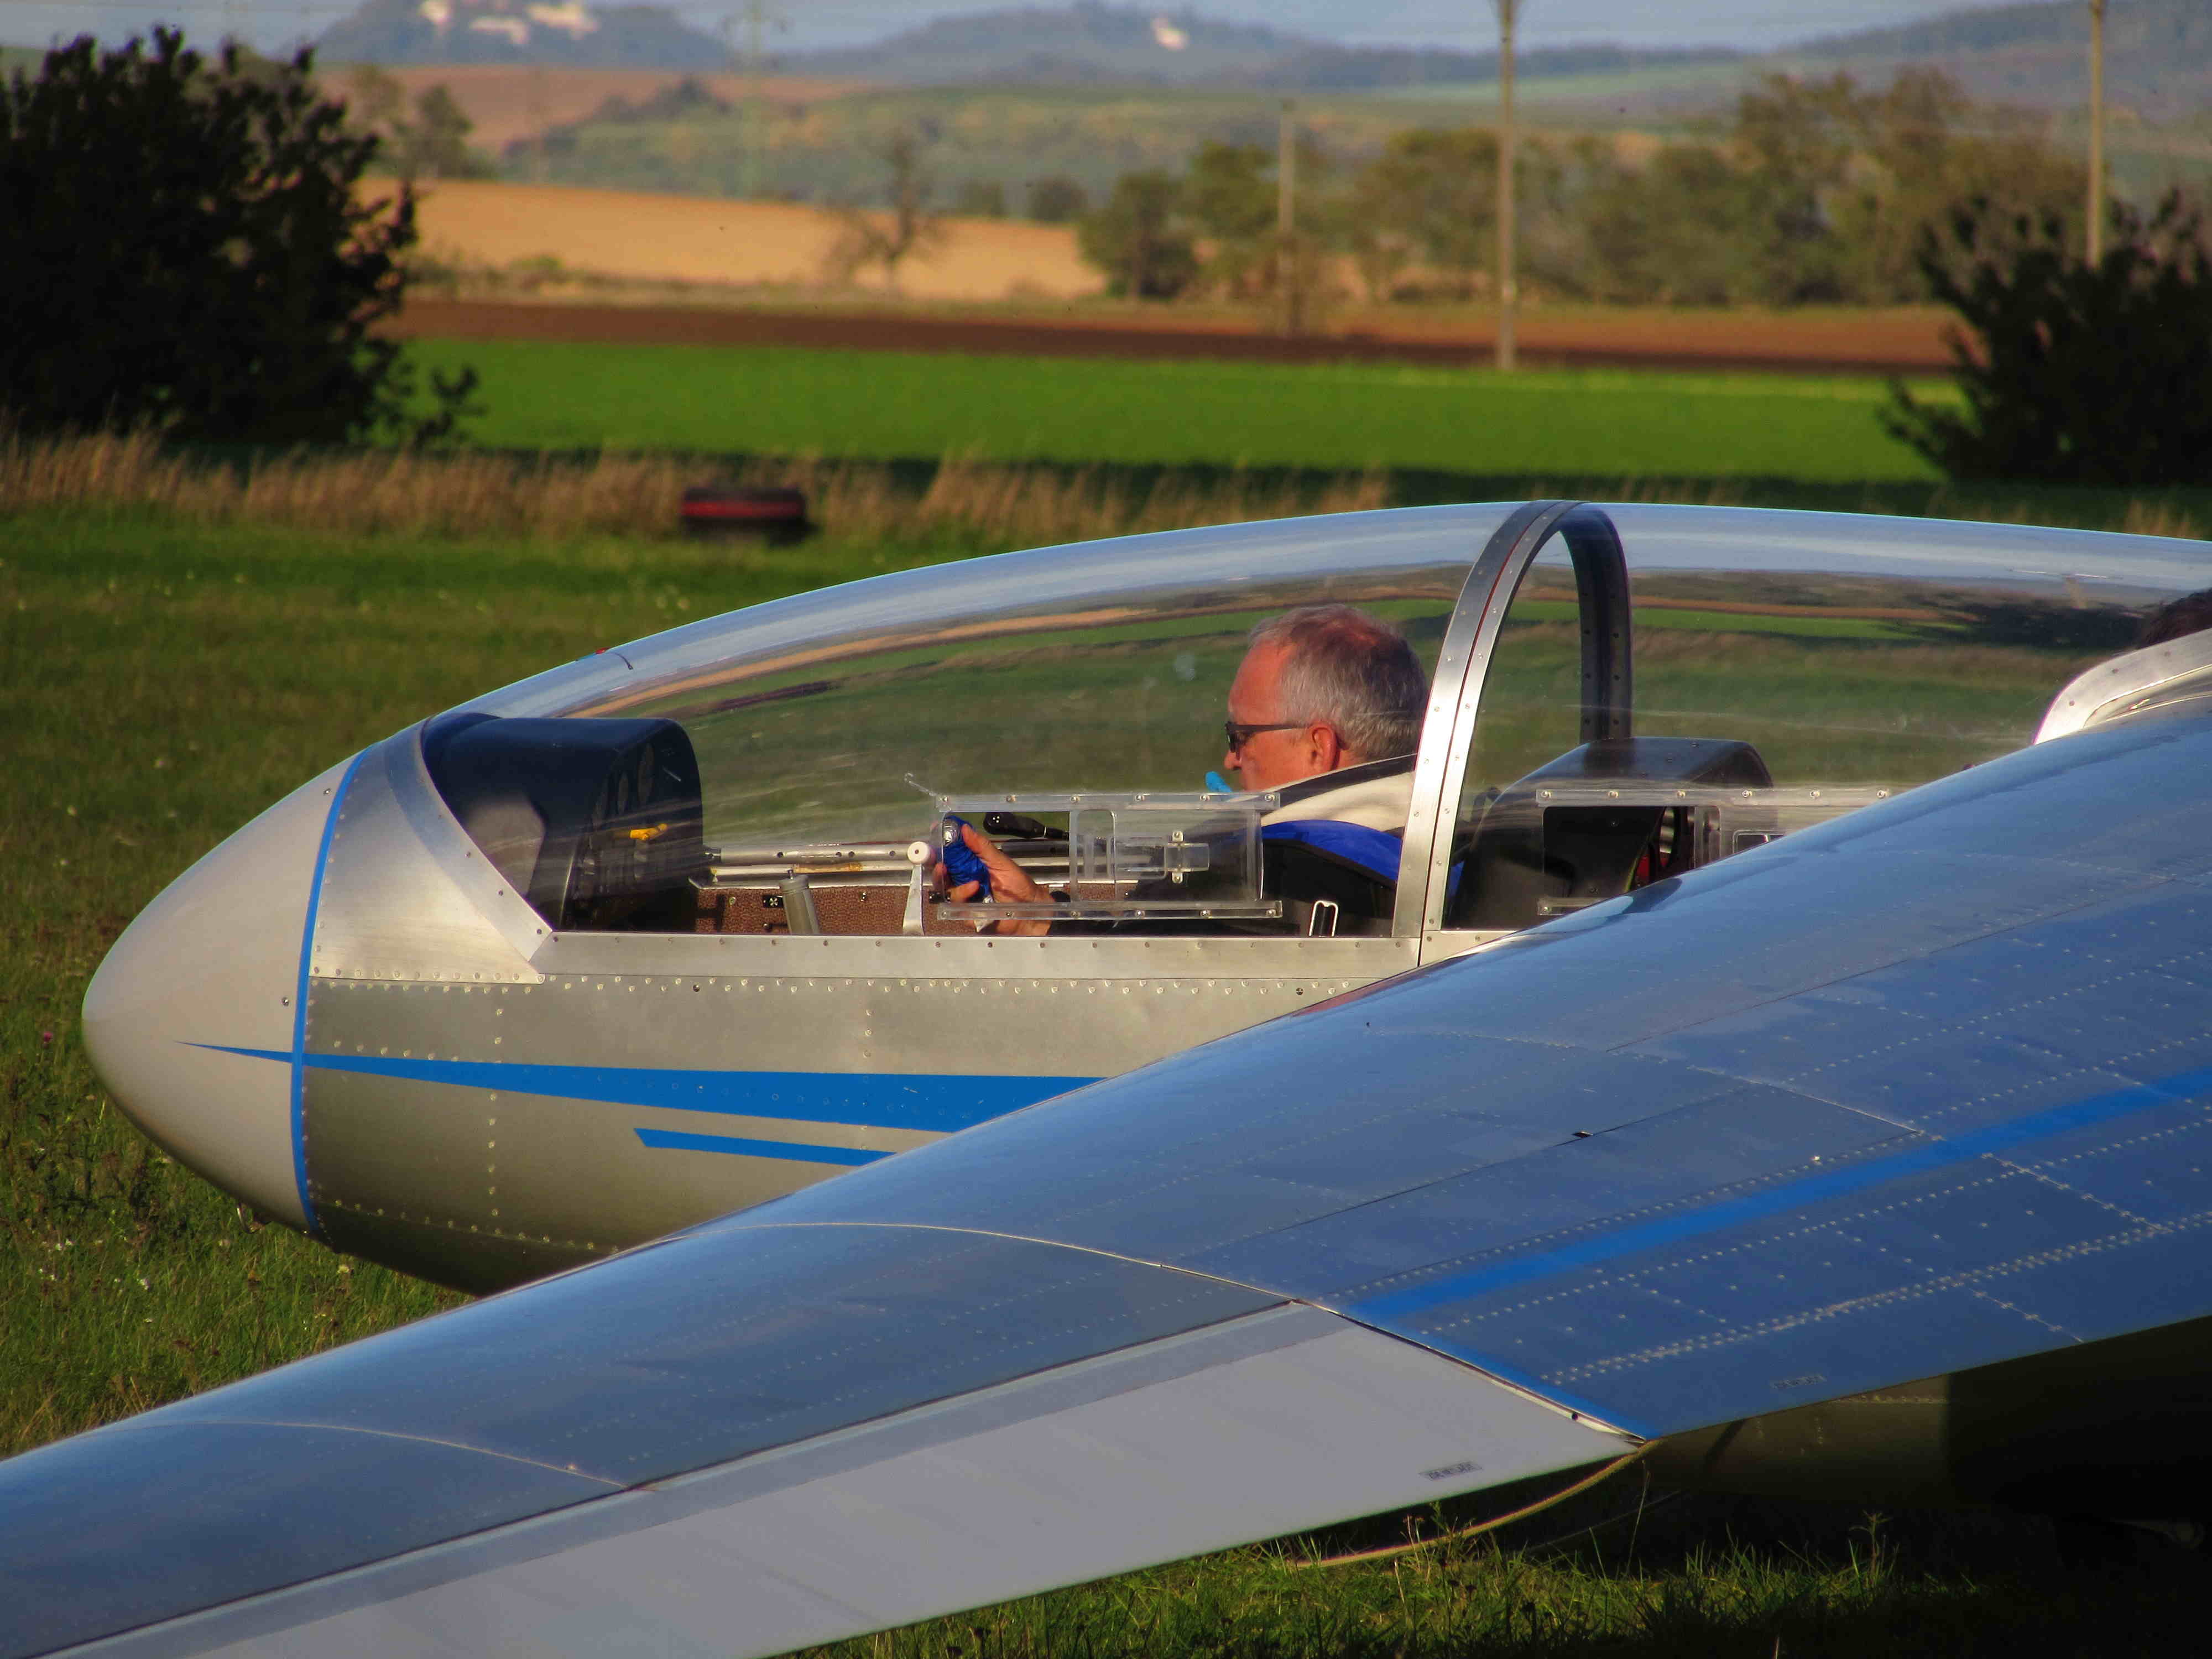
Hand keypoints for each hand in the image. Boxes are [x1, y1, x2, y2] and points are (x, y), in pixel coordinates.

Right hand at [936, 822, 1051, 936]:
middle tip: (938, 861)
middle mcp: (964, 880)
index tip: (935, 833)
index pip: (950, 855)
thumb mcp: (1000, 861)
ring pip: (944, 889)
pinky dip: (963, 894)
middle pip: (941, 873)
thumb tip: (965, 828)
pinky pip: (956, 904)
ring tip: (960, 875)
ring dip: (946, 880)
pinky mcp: (966, 912)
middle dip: (935, 866)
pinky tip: (974, 888)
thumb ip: (981, 846)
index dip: (941, 845)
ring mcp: (964, 897)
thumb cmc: (1017, 884)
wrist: (1029, 908)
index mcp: (970, 866)